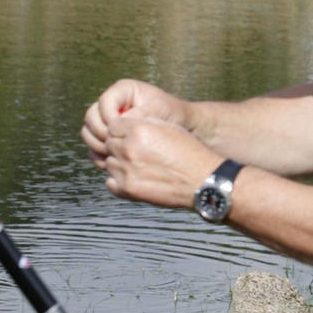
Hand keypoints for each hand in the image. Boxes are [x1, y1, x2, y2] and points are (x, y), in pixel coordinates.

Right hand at [82, 79, 189, 165]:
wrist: (178, 126)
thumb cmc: (171, 113)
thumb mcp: (160, 109)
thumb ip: (141, 113)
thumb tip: (123, 121)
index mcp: (123, 90)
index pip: (104, 102)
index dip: (109, 118)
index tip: (122, 132)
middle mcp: (111, 102)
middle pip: (91, 116)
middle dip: (100, 132)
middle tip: (113, 146)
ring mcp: (106, 119)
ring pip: (88, 131)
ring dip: (96, 144)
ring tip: (112, 154)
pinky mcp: (107, 134)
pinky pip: (93, 144)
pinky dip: (97, 153)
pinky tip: (109, 162)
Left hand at [101, 115, 223, 209]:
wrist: (203, 180)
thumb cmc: (190, 153)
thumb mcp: (171, 128)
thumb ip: (145, 123)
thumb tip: (127, 123)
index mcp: (138, 131)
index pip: (113, 126)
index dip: (122, 130)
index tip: (131, 136)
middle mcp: (128, 149)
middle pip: (109, 144)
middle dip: (119, 146)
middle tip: (138, 153)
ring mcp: (126, 170)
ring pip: (109, 163)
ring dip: (120, 163)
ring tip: (140, 166)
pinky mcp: (127, 189)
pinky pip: (110, 182)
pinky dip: (119, 180)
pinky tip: (135, 178)